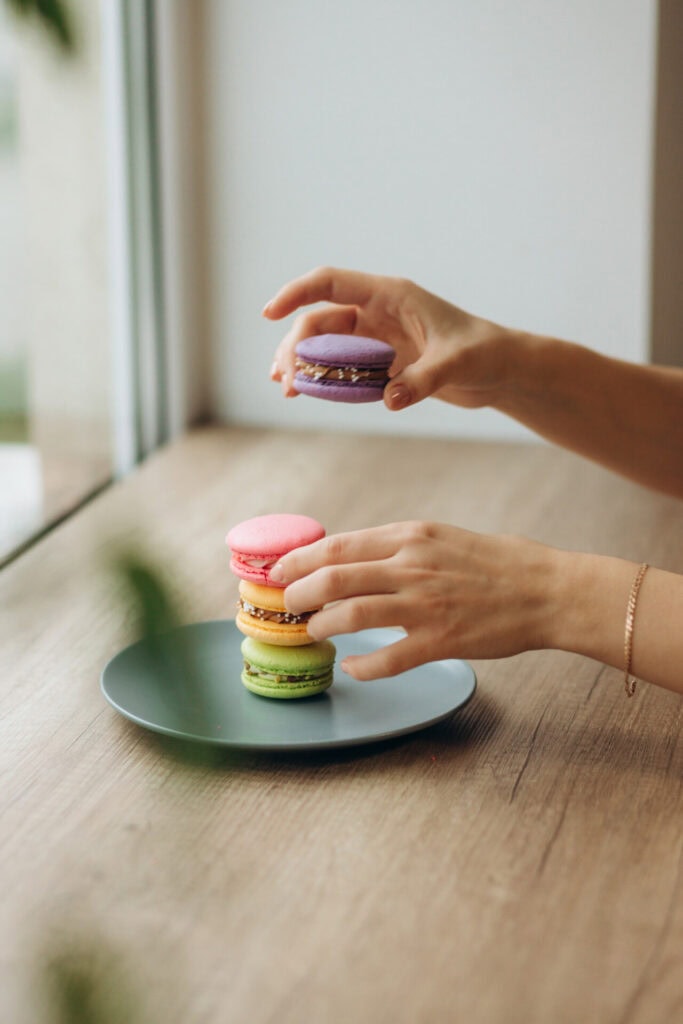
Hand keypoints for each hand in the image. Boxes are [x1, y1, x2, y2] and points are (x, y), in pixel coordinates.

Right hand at [263, 266, 516, 410]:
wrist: (502, 370)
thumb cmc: (485, 353)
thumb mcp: (456, 364)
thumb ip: (422, 380)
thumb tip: (390, 400)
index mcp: (391, 295)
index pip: (330, 283)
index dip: (295, 294)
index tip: (268, 314)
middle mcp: (379, 311)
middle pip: (321, 320)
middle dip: (297, 347)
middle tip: (285, 380)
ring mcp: (379, 336)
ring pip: (327, 344)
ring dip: (304, 363)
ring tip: (286, 389)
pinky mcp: (384, 361)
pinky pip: (344, 366)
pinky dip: (324, 379)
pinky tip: (307, 394)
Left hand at [270, 521, 560, 678]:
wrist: (545, 589)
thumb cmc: (494, 562)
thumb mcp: (439, 537)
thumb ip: (396, 547)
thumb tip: (348, 559)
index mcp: (410, 535)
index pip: (337, 545)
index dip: (299, 560)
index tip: (278, 571)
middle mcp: (412, 566)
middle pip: (333, 578)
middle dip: (298, 594)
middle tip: (288, 606)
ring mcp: (425, 604)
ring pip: (350, 616)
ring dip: (322, 627)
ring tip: (314, 633)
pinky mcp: (441, 641)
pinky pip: (387, 659)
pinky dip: (362, 666)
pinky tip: (354, 666)